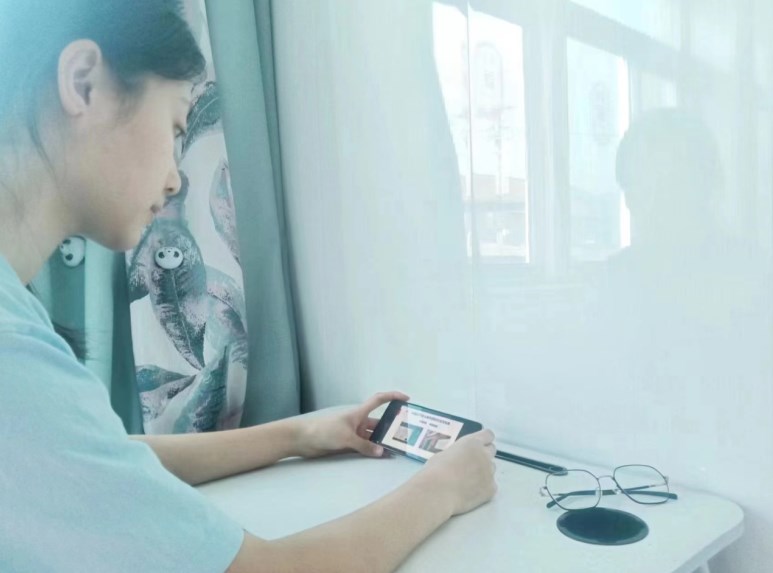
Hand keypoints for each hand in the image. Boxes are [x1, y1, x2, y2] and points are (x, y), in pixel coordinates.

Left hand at [295, 391, 409, 458]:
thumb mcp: (347, 438)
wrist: (303, 440)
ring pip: (372, 438)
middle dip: (390, 429)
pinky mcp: (347, 445)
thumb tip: (382, 452)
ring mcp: (353, 434)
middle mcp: (358, 422)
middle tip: (406, 437)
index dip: (392, 397)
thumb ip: (365, 446)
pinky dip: (372, 451)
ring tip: (397, 450)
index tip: (406, 399)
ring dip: (381, 443)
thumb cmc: (325, 431)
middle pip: (378, 424)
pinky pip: (364, 447)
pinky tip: (380, 457)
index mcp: (358, 413)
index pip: (378, 401)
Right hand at [419, 429, 496, 515]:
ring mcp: (489, 472)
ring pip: (491, 468)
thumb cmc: (436, 471)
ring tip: (469, 480)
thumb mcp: (444, 453)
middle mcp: (484, 455)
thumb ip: (458, 452)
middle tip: (472, 463)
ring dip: (483, 471)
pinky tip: (471, 492)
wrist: (439, 492)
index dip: (484, 439)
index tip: (478, 444)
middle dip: (484, 454)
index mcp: (473, 443)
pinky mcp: (491, 489)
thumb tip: (459, 458)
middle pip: (492, 450)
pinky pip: (491, 486)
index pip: (488, 435)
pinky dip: (483, 488)